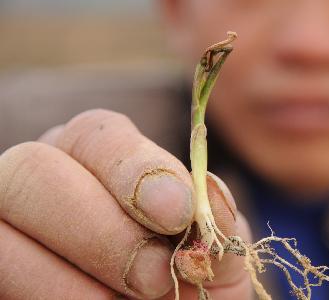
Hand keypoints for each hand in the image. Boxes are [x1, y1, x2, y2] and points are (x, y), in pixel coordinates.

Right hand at [0, 109, 251, 298]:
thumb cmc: (194, 290)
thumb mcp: (217, 259)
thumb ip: (215, 222)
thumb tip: (208, 187)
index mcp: (103, 163)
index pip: (97, 133)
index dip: (134, 167)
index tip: (177, 213)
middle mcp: (49, 184)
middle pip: (33, 169)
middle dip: (99, 229)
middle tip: (154, 278)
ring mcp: (13, 229)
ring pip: (2, 228)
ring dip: (62, 277)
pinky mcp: (0, 275)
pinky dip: (46, 296)